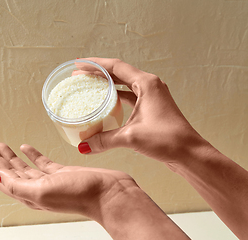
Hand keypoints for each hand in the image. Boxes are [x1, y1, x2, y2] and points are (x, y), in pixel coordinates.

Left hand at [0, 143, 136, 217]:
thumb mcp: (43, 191)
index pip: (2, 179)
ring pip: (23, 167)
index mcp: (29, 194)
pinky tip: (25, 147)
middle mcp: (36, 188)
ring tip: (0, 145)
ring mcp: (49, 180)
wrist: (109, 194)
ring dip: (11, 156)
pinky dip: (31, 154)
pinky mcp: (61, 172)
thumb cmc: (80, 195)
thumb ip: (18, 185)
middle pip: (10, 172)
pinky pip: (41, 162)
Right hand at [77, 58, 207, 165]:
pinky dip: (116, 98)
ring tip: (89, 87)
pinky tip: (105, 104)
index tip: (79, 64)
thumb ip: (104, 140)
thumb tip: (83, 146)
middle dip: (98, 73)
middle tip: (79, 76)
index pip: (116, 66)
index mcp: (147, 84)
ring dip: (107, 85)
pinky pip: (130, 97)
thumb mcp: (131, 137)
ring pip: (124, 85)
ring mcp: (152, 96)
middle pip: (119, 73)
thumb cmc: (167, 139)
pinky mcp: (152, 107)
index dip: (95, 64)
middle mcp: (150, 85)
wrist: (189, 153)